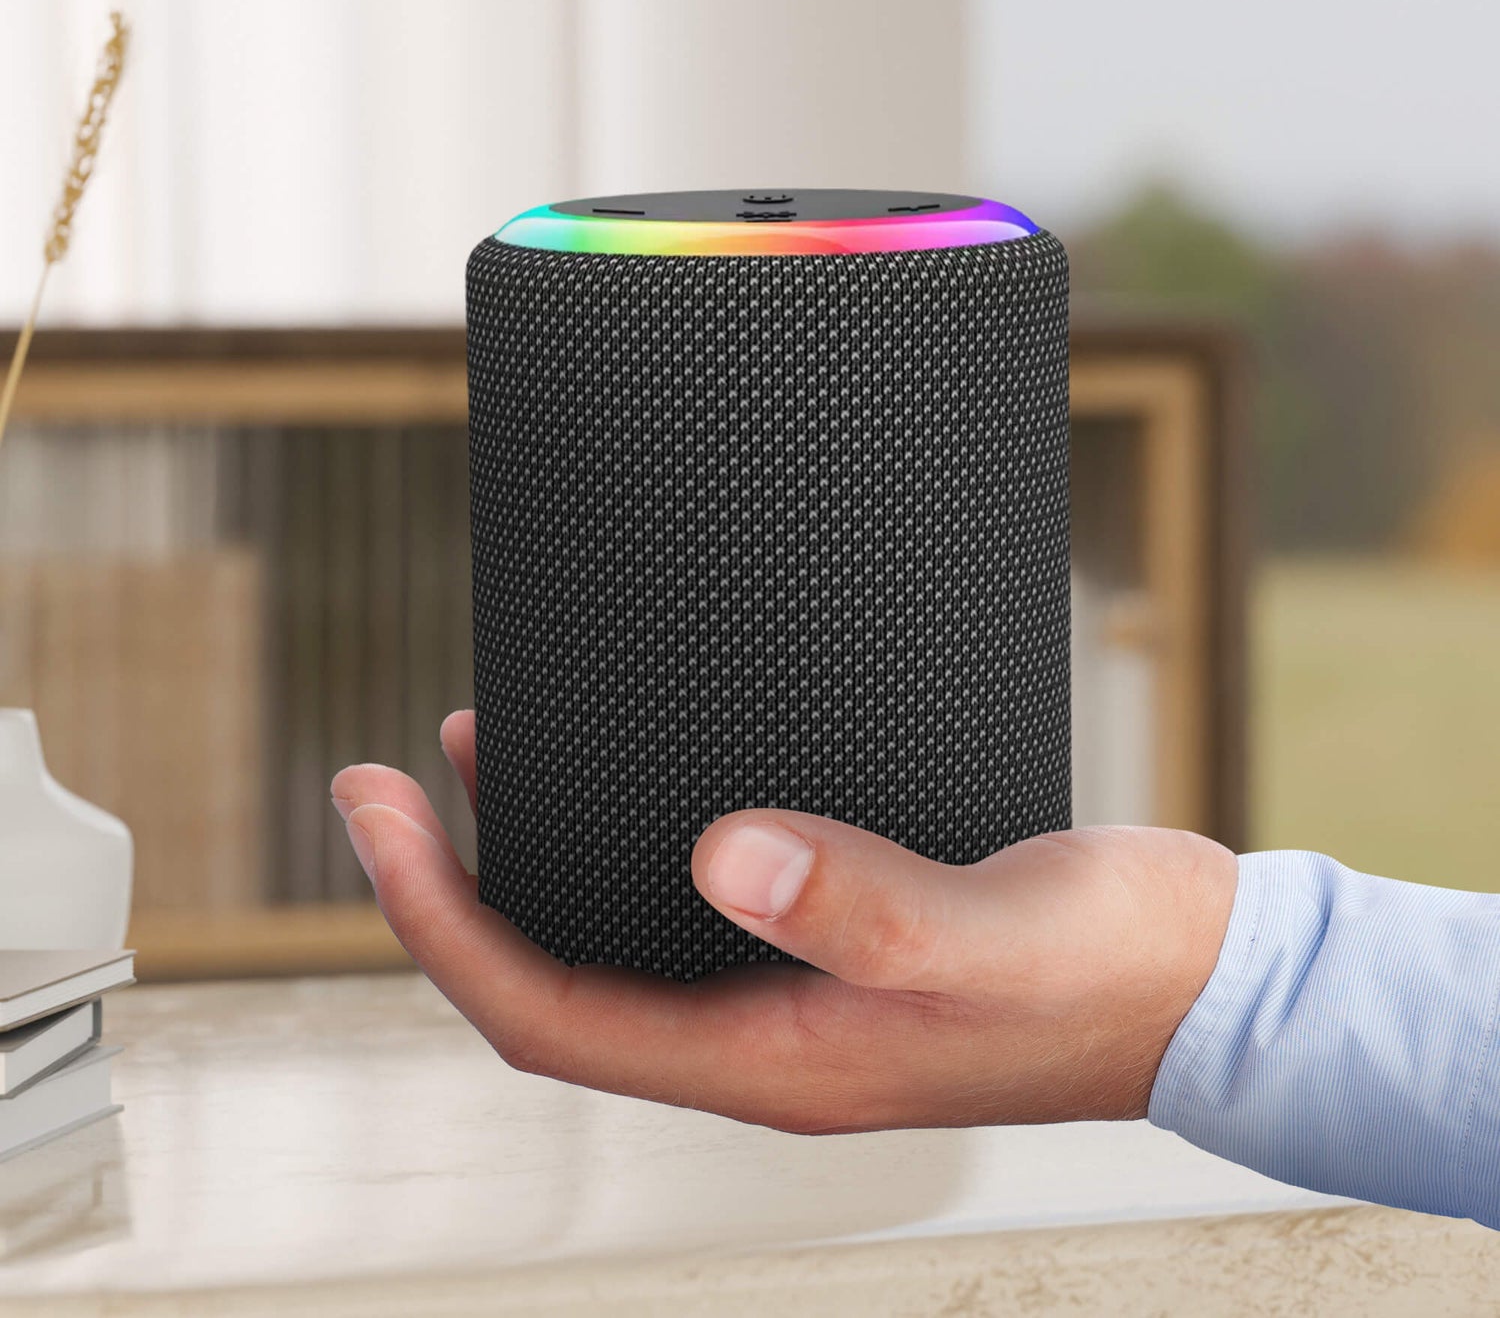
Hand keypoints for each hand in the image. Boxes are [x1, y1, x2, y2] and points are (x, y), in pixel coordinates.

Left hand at [331, 712, 1236, 1133]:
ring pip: (620, 936)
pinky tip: (641, 772)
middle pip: (558, 978)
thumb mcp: (995, 935)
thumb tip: (722, 856)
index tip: (376, 810)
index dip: (440, 919)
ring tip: (486, 754)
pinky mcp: (839, 936)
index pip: (549, 1008)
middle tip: (393, 783)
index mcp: (780, 1056)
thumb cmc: (1122, 971)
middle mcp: (770, 1032)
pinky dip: (631, 838)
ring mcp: (802, 988)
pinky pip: (695, 899)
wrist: (1217, 980)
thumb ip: (863, 907)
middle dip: (455, 888)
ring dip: (536, 857)